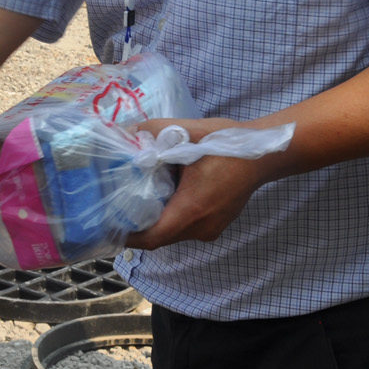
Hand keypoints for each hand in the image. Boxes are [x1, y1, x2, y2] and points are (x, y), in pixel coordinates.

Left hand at [123, 117, 280, 248]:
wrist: (264, 154)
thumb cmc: (227, 143)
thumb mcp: (187, 131)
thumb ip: (153, 131)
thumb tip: (125, 131)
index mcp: (192, 209)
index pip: (152, 237)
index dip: (126, 235)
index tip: (105, 226)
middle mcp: (202, 227)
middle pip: (160, 236)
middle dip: (136, 226)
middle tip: (112, 208)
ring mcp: (211, 229)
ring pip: (173, 232)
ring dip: (154, 221)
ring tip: (131, 201)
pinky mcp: (216, 224)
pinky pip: (185, 227)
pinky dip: (170, 217)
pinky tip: (159, 197)